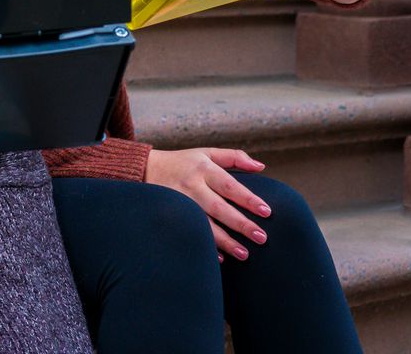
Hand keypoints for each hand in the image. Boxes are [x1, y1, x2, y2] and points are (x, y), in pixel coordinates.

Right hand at [144, 147, 269, 260]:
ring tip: (244, 254)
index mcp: (204, 169)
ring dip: (225, 241)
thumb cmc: (182, 162)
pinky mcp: (172, 215)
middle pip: (219, 207)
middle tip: (261, 238)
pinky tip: (220, 258)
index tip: (266, 211)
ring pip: (205, 224)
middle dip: (241, 224)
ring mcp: (180, 202)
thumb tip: (261, 166)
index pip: (229, 185)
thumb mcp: (206, 153)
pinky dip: (205, 246)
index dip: (248, 199)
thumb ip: (234, 157)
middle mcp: (192, 186)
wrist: (143, 169)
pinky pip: (190, 232)